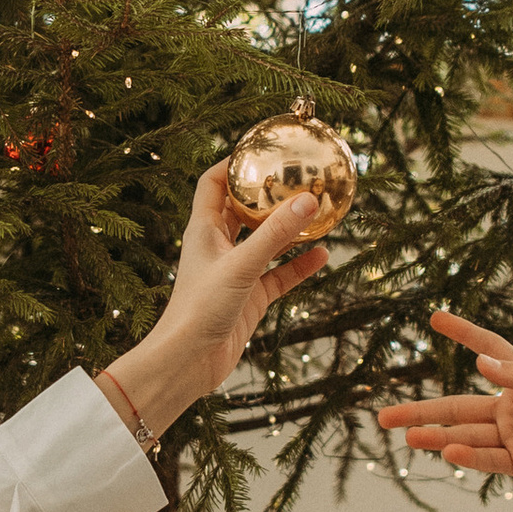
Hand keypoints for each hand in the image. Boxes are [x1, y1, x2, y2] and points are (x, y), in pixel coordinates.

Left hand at [100, 166, 328, 439]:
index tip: (262, 148)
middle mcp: (218, 247)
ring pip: (266, 242)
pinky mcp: (249, 298)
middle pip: (244, 209)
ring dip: (289, 229)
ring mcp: (235, 273)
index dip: (234, 162)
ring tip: (318, 211)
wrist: (188, 363)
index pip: (214, 182)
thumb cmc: (199, 310)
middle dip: (269, 193)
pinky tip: (324, 255)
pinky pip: (279, 275)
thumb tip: (308, 200)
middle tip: (298, 176)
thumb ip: (275, 235)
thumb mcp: (241, 266)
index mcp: (203, 230)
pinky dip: (299, 265)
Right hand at [375, 310, 512, 511]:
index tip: (435, 317)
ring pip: (466, 435)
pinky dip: (468, 457)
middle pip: (460, 406)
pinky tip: (446, 453)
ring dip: (437, 436)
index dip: (464, 333)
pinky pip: (488, 460)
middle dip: (423, 410)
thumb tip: (481, 361)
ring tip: (406, 437)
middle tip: (384, 417)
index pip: (490, 349)